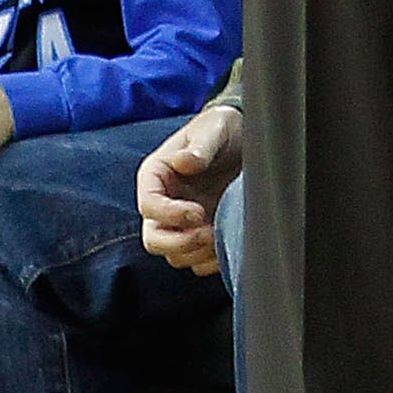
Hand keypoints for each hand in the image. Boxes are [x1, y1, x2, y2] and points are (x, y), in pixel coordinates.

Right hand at [138, 100, 243, 273]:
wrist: (244, 139)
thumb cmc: (222, 129)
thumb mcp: (214, 130)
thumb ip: (200, 146)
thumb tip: (183, 162)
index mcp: (155, 176)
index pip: (148, 206)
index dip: (170, 214)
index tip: (199, 212)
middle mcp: (163, 203)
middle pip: (154, 240)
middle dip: (180, 243)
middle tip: (209, 233)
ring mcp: (180, 223)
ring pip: (174, 256)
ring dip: (197, 252)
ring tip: (222, 235)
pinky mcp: (199, 236)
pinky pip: (196, 262)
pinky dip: (210, 261)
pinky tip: (228, 245)